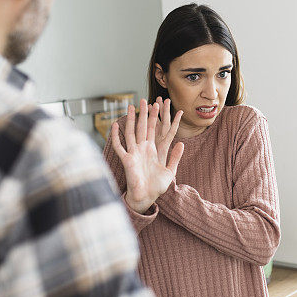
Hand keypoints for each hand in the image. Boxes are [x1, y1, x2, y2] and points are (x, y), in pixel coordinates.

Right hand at [111, 98, 183, 212]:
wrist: (146, 198)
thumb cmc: (156, 187)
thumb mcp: (170, 171)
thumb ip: (175, 157)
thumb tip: (182, 143)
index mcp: (153, 150)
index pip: (155, 130)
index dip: (156, 118)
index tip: (158, 105)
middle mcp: (142, 149)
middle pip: (143, 127)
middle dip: (144, 113)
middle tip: (143, 99)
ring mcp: (134, 153)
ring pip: (131, 132)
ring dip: (131, 120)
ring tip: (131, 106)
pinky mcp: (127, 160)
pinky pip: (119, 146)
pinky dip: (116, 136)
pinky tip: (115, 125)